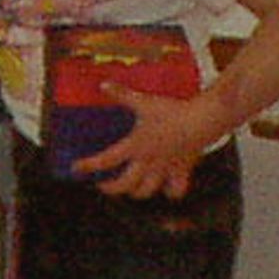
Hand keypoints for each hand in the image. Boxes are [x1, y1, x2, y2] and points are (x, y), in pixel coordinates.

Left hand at [69, 90, 216, 199]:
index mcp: (136, 146)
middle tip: (103, 185)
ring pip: (146, 191)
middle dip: (111, 188)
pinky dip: (171, 192)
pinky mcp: (181, 171)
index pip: (106, 159)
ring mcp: (164, 170)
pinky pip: (175, 190)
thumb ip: (123, 95)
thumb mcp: (144, 102)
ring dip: (137, 192)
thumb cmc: (173, 111)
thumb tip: (104, 85)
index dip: (89, 165)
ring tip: (132, 188)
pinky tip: (167, 188)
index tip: (77, 168)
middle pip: (124, 185)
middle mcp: (147, 163)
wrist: (201, 120)